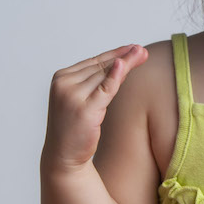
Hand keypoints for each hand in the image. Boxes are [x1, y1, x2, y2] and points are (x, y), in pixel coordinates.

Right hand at [41, 44, 147, 173]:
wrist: (63, 156)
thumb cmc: (76, 127)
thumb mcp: (86, 99)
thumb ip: (100, 81)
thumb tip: (123, 62)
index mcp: (61, 78)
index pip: (93, 62)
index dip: (115, 54)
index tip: (133, 47)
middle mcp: (63, 84)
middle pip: (100, 67)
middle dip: (124, 57)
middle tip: (143, 50)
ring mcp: (72, 96)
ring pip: (105, 75)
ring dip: (125, 64)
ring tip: (142, 54)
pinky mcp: (83, 109)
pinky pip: (105, 89)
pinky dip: (116, 77)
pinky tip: (124, 65)